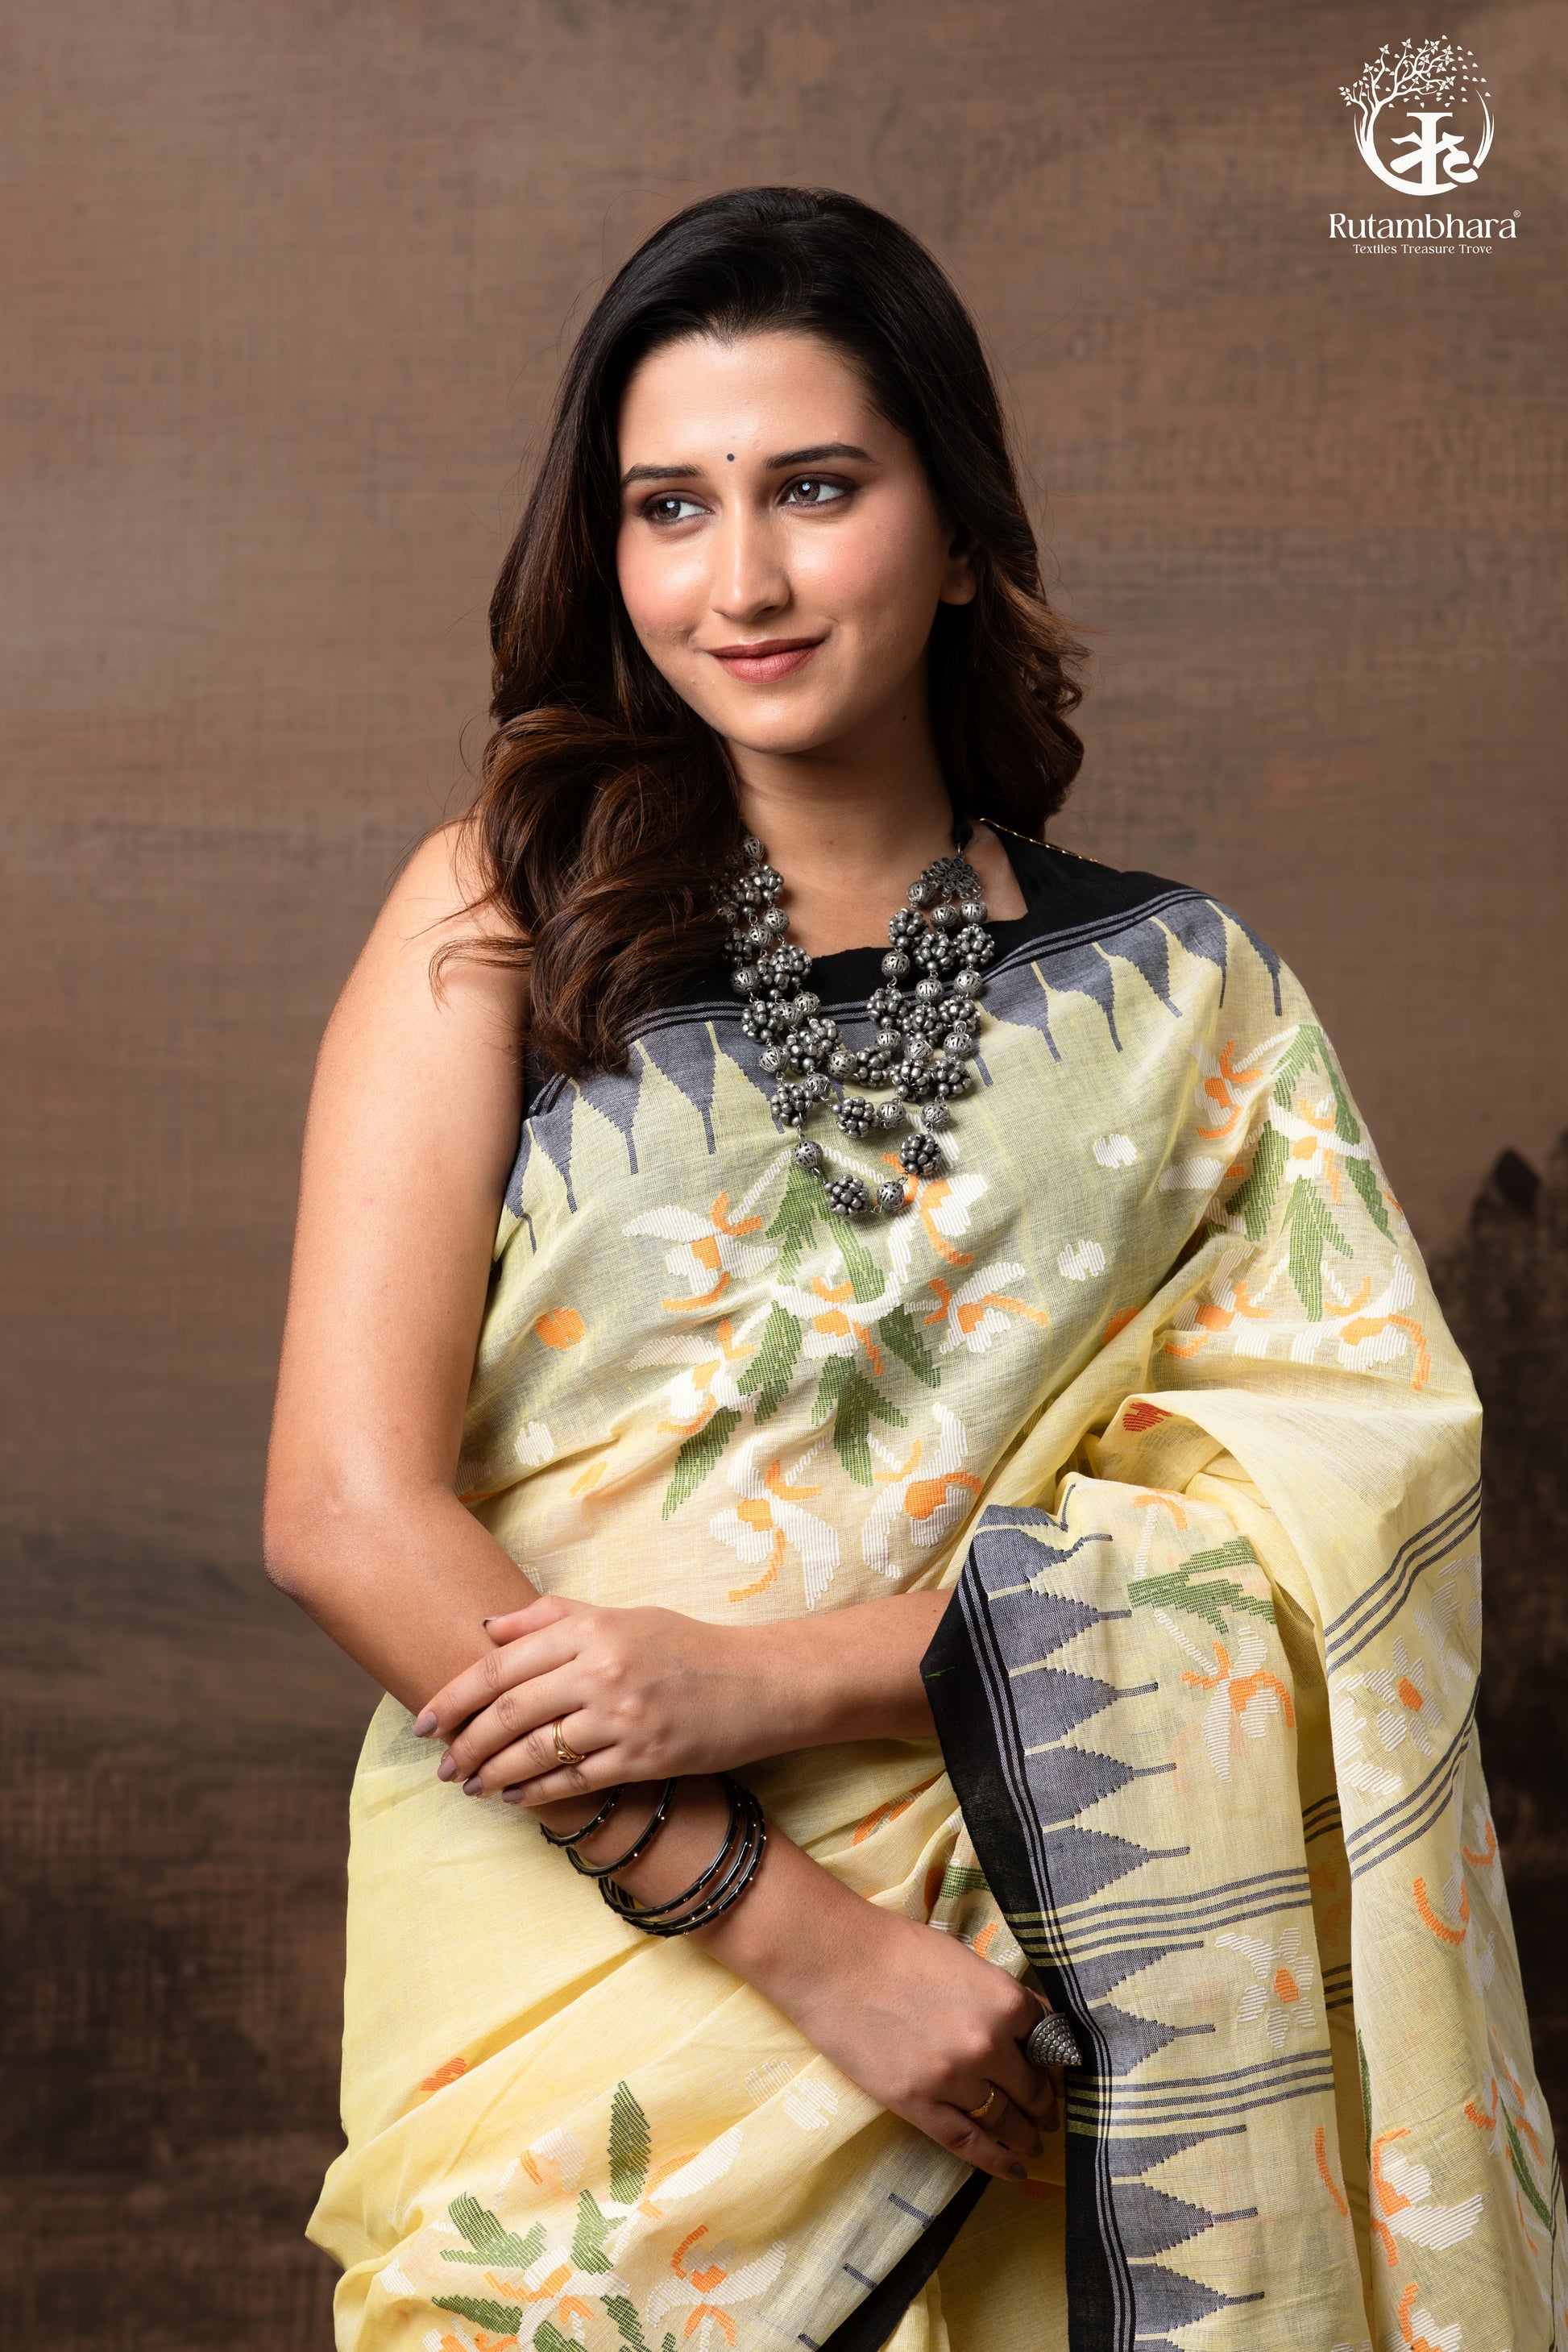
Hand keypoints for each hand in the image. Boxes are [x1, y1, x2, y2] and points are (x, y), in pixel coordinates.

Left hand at [412, 1594, 792, 1801]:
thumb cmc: (685, 1645)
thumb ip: (553, 1617)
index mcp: (592, 1628)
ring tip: (469, 1784)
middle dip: (465, 1740)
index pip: (502, 1663)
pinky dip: (537, 1790)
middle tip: (442, 1762)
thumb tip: (488, 1627)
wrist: (759, 1682)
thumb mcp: (621, 1615)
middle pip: (510, 1710)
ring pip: (535, 1750)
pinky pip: (575, 1779)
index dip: (454, 1695)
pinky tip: (514, 1795)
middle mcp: (603, 1669)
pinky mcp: (644, 1757)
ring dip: (492, 1771)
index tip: (424, 1719)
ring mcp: (623, 1716)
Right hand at [765, 1893, 1059, 2181]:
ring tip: (1033, 2141)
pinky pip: (969, 2143)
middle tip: (1048, 2113)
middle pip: (1033, 2088)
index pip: (1049, 2043)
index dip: (1054, 2063)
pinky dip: (997, 2161)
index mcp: (1004, 2002)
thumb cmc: (896, 1949)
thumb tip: (1031, 2028)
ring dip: (1025, 2134)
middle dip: (1044, 2104)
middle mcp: (987, 2044)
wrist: (833, 1960)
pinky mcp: (917, 2104)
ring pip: (1005, 2120)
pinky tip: (1016, 2171)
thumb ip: (1000, 1997)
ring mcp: (952, 2079)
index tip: (1055, 2074)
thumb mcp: (963, 1960)